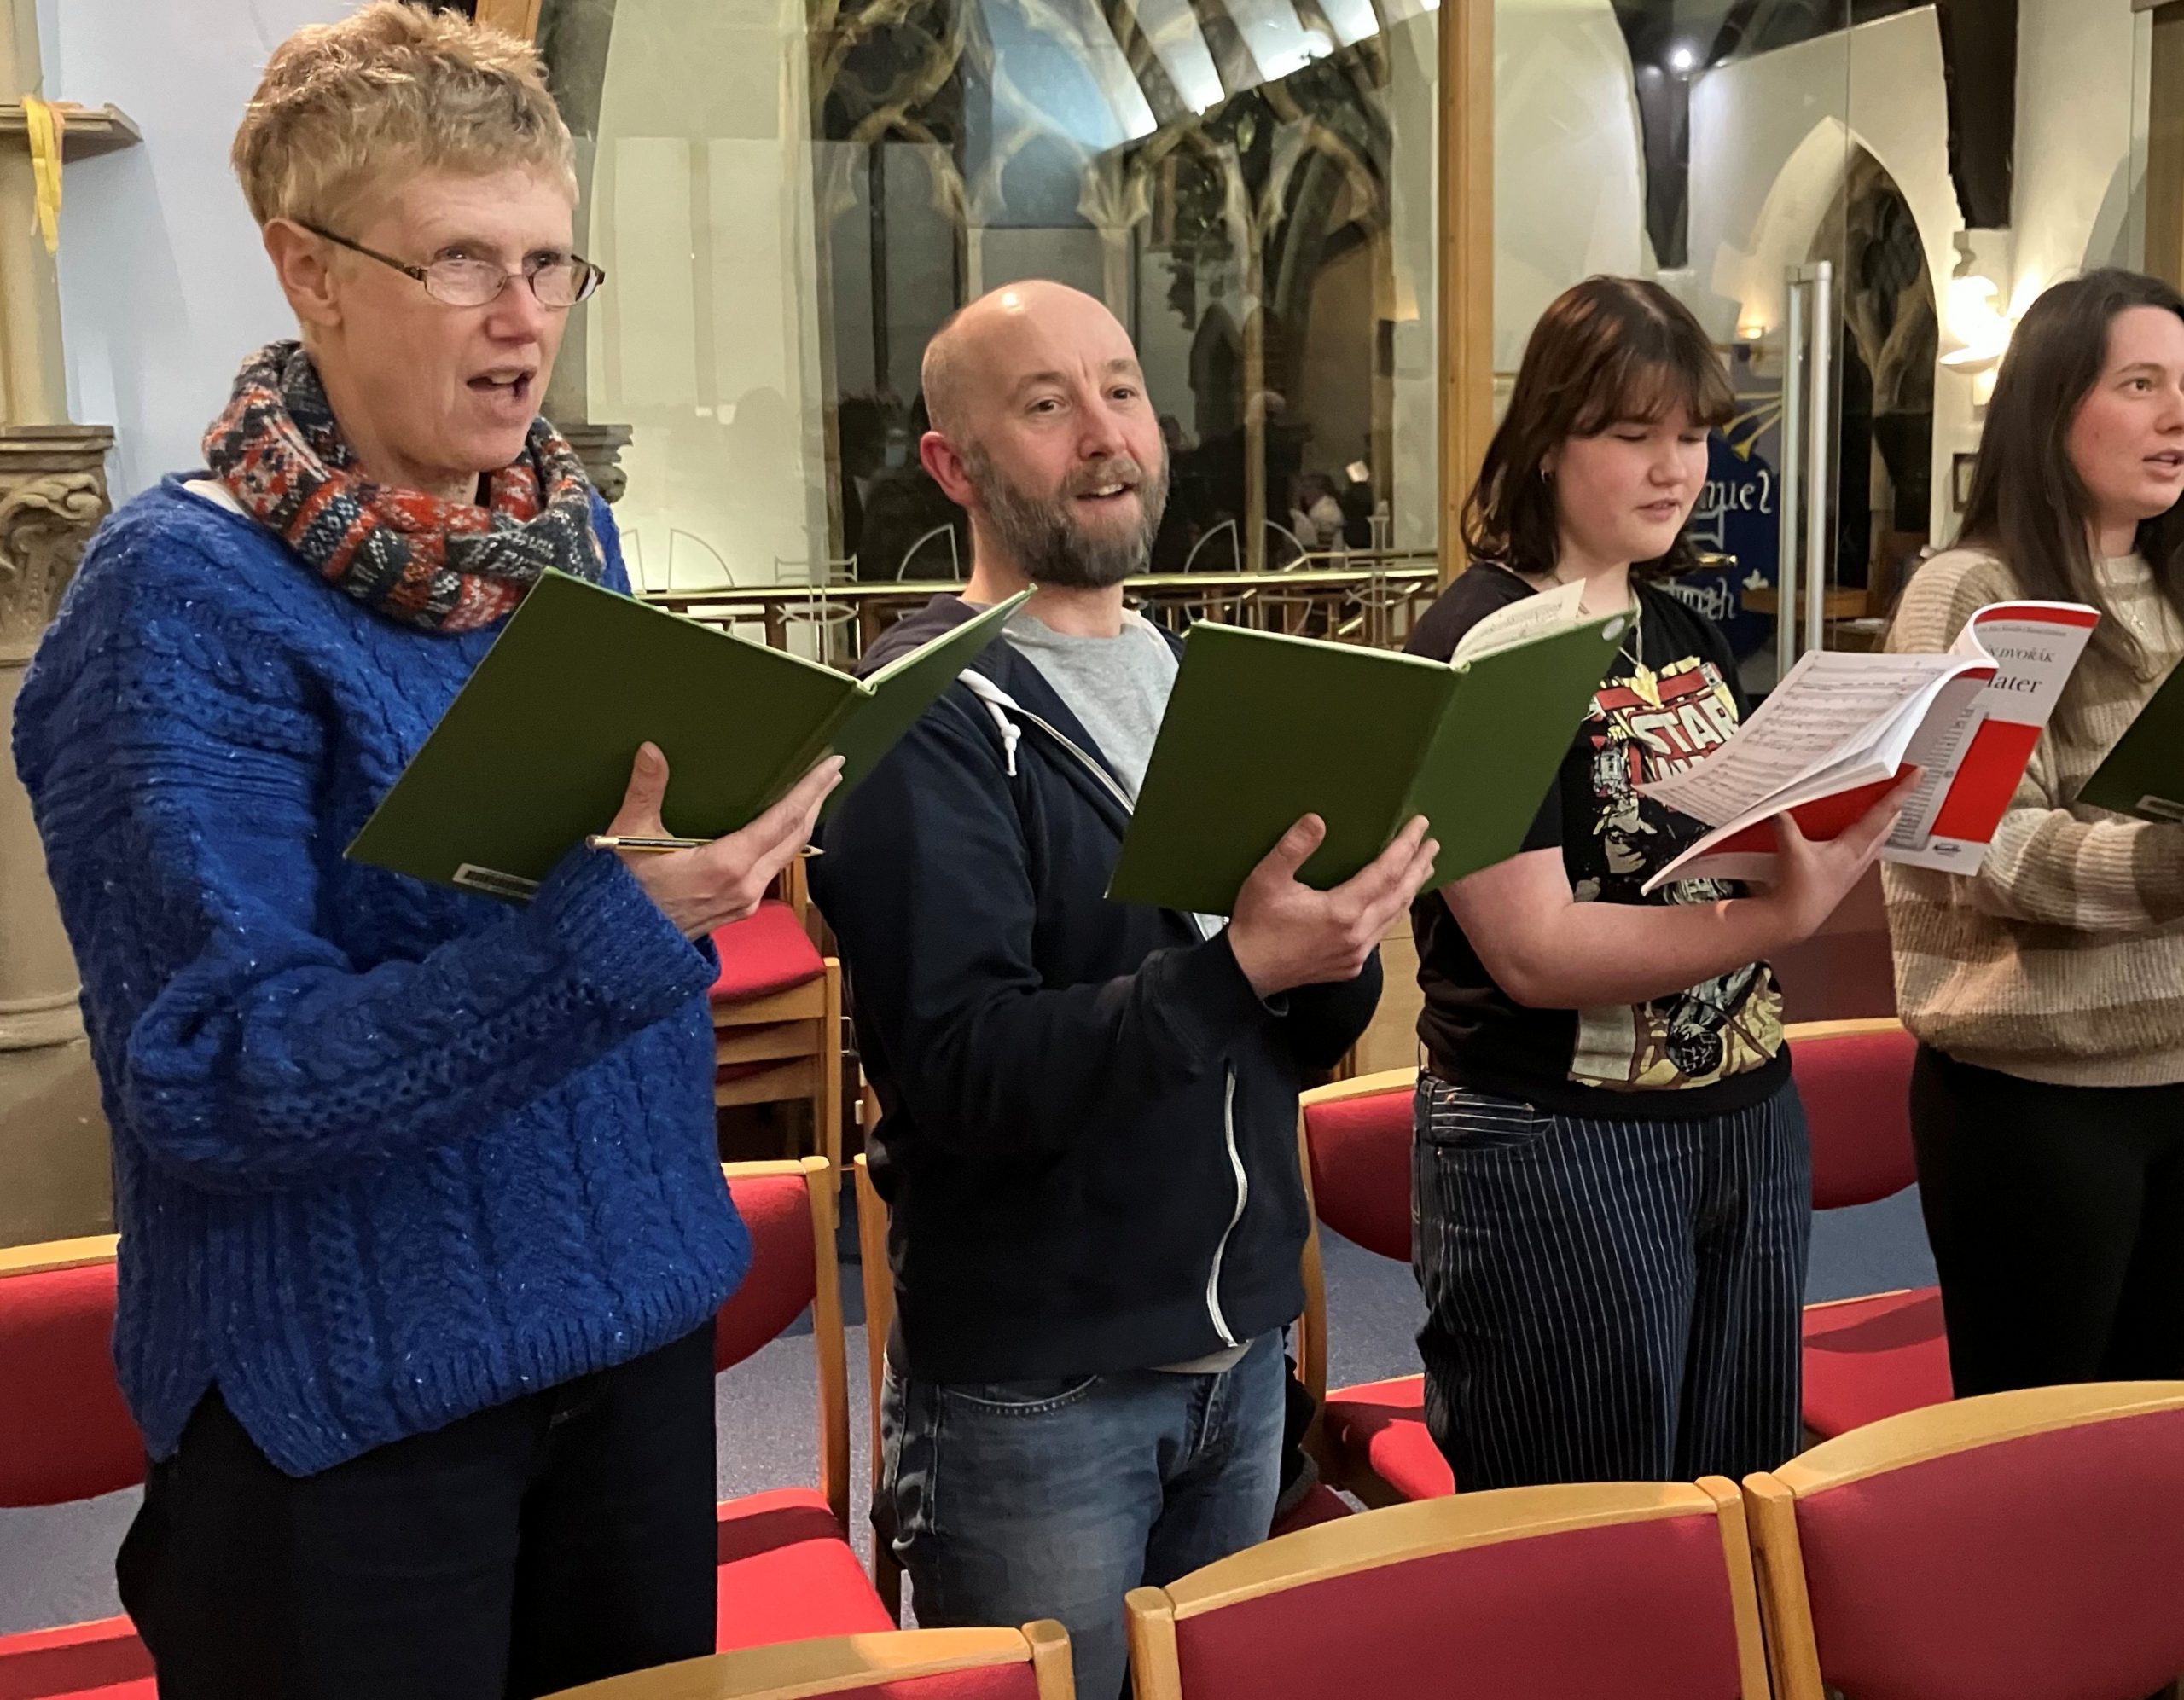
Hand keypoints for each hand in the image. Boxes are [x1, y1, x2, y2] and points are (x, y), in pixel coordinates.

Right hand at [607, 744, 843, 939]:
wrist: (616, 944)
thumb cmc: (622, 891)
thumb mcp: (631, 835)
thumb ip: (646, 790)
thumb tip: (652, 750)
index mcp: (727, 864)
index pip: (783, 819)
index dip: (810, 789)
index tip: (831, 765)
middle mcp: (746, 885)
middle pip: (794, 836)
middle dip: (815, 801)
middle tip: (831, 772)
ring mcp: (745, 901)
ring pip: (786, 855)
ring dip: (802, 823)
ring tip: (812, 797)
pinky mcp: (737, 909)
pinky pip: (772, 869)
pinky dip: (784, 844)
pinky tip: (781, 832)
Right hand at [1227, 815, 1439, 998]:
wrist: (1246, 972)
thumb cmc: (1256, 924)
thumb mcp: (1267, 880)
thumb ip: (1293, 848)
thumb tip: (1317, 820)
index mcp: (1342, 912)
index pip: (1385, 872)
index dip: (1405, 847)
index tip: (1419, 826)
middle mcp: (1357, 935)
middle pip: (1398, 894)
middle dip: (1417, 866)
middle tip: (1432, 844)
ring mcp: (1355, 954)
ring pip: (1393, 916)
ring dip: (1409, 890)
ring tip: (1422, 869)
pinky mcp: (1349, 966)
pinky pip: (1381, 933)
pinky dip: (1393, 912)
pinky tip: (1393, 904)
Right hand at [1750, 769, 1920, 943]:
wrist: (1795, 919)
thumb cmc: (1800, 892)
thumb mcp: (1791, 851)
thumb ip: (1785, 825)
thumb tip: (1779, 808)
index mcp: (1854, 848)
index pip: (1884, 813)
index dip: (1902, 792)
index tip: (1918, 776)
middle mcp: (1860, 857)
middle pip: (1888, 825)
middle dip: (1897, 805)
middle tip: (1904, 788)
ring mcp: (1855, 868)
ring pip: (1879, 838)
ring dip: (1885, 821)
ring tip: (1887, 808)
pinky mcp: (1846, 875)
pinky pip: (1866, 850)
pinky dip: (1868, 837)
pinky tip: (1858, 836)